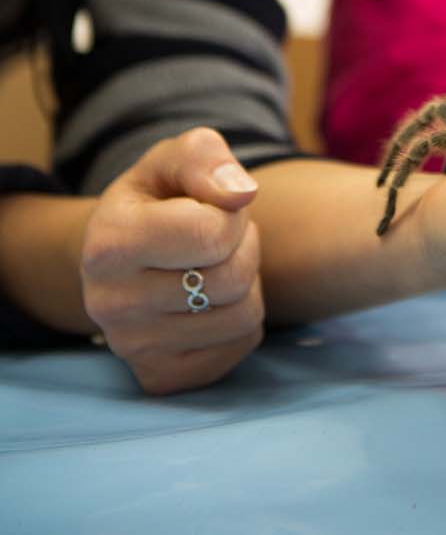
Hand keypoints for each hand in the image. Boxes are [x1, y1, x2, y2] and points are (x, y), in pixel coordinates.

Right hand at [80, 128, 263, 394]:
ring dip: (247, 283)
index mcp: (109, 243)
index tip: (213, 208)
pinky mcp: (159, 376)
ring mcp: (132, 348)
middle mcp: (110, 304)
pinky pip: (241, 346)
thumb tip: (241, 194)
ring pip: (243, 316)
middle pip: (232, 278)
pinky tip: (211, 300)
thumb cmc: (157, 197)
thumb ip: (206, 158)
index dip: (231, 215)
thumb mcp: (174, 158)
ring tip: (215, 264)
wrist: (122, 253)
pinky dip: (241, 318)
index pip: (212, 234)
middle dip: (243, 247)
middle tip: (220, 236)